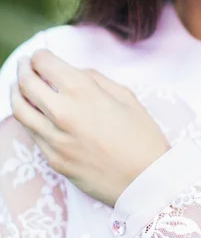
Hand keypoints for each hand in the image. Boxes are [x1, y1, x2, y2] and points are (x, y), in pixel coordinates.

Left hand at [10, 49, 170, 207]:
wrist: (147, 181)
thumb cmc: (143, 137)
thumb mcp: (126, 97)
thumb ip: (95, 79)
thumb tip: (73, 73)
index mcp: (83, 91)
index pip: (44, 63)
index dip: (40, 56)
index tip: (41, 57)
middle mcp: (63, 112)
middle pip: (26, 83)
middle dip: (24, 68)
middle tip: (25, 64)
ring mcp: (55, 139)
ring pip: (20, 109)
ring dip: (16, 92)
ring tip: (18, 87)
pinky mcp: (54, 160)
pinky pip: (32, 134)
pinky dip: (29, 118)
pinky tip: (34, 114)